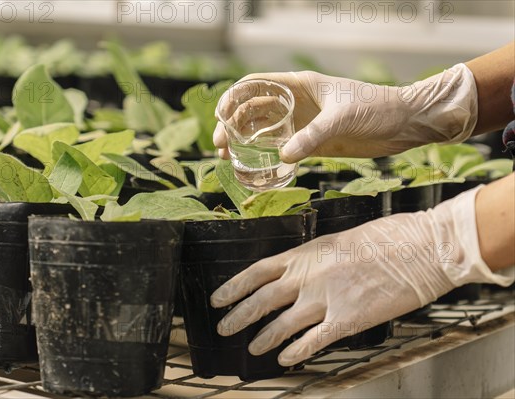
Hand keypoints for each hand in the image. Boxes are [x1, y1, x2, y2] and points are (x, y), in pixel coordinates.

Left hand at [210, 187, 511, 366]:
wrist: (420, 248)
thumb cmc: (385, 238)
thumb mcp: (338, 240)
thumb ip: (313, 259)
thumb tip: (298, 272)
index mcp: (304, 254)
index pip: (256, 271)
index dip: (233, 287)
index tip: (218, 299)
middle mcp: (307, 277)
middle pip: (261, 301)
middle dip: (238, 316)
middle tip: (224, 328)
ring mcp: (325, 300)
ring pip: (281, 325)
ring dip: (263, 338)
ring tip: (253, 348)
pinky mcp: (346, 321)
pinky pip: (312, 341)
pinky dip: (296, 352)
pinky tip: (286, 360)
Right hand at [214, 64, 477, 162]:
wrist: (404, 124)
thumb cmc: (377, 109)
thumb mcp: (343, 118)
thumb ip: (313, 136)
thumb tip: (284, 156)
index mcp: (300, 87)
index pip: (256, 85)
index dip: (233, 98)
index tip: (219, 116)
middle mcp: (297, 104)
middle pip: (253, 110)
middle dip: (232, 124)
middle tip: (219, 144)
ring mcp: (303, 124)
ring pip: (263, 130)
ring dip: (243, 140)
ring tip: (227, 155)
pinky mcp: (313, 143)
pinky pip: (281, 148)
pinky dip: (265, 155)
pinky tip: (253, 165)